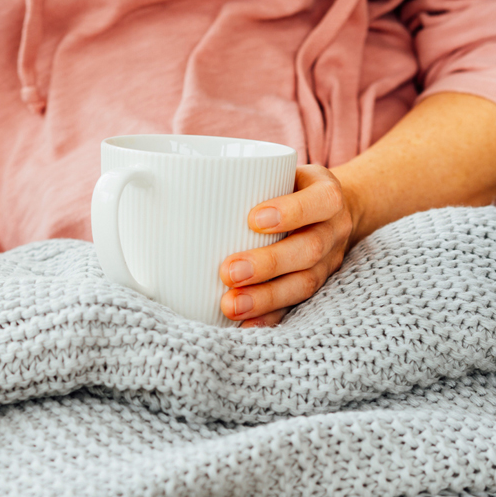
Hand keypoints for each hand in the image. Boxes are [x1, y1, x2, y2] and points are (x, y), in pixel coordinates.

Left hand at [218, 164, 358, 326]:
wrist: (334, 211)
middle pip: (309, 249)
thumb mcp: (280, 171)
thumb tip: (161, 176)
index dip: (291, 212)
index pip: (319, 202)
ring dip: (265, 298)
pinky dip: (269, 317)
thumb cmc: (290, 188)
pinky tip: (244, 325)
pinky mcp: (317, 287)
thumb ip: (243, 176)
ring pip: (304, 283)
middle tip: (228, 272)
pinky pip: (296, 307)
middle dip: (268, 264)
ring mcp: (329, 262)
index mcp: (327, 196)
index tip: (252, 219)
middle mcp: (334, 230)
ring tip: (230, 305)